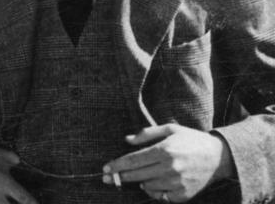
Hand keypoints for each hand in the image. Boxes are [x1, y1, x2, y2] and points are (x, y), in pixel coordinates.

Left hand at [103, 124, 233, 201]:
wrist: (220, 157)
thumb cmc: (192, 140)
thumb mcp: (171, 129)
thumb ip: (147, 133)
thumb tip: (127, 139)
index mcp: (165, 150)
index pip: (133, 160)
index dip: (116, 165)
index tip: (105, 169)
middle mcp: (170, 168)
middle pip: (136, 175)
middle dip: (119, 177)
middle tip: (107, 178)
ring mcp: (177, 183)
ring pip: (147, 187)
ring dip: (139, 182)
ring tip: (140, 176)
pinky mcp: (184, 194)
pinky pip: (161, 197)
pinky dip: (153, 192)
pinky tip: (153, 184)